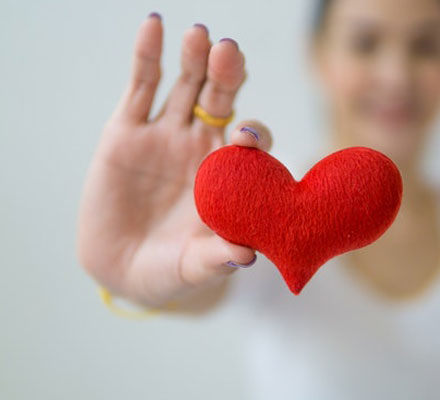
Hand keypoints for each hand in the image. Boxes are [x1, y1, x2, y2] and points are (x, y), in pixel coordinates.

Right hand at [76, 14, 272, 308]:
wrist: (122, 268)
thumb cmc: (170, 269)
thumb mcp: (194, 267)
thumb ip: (216, 259)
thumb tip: (245, 256)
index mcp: (230, 174)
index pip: (251, 144)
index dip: (253, 134)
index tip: (245, 135)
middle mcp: (202, 146)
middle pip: (223, 101)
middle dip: (228, 75)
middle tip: (230, 52)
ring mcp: (166, 134)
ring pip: (186, 86)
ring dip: (194, 58)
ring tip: (200, 35)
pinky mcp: (127, 130)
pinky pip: (141, 86)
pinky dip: (147, 55)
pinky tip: (154, 26)